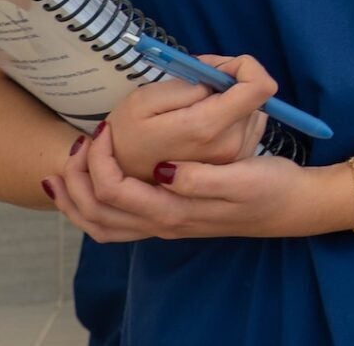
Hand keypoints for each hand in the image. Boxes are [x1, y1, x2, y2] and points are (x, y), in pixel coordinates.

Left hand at [45, 116, 329, 242]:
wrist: (290, 206)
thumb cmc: (267, 187)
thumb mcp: (241, 179)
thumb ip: (199, 180)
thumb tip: (163, 171)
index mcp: (173, 212)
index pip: (114, 191)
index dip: (99, 161)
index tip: (104, 128)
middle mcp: (161, 225)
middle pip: (96, 212)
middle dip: (77, 179)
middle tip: (79, 142)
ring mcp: (164, 226)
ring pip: (100, 224)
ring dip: (76, 199)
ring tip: (64, 170)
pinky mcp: (171, 219)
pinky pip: (116, 226)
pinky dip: (93, 211)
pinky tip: (93, 191)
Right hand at [106, 54, 276, 179]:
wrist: (121, 176)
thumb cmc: (126, 134)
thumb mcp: (143, 100)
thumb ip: (186, 86)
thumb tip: (217, 79)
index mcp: (208, 128)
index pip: (260, 87)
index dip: (244, 66)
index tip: (215, 68)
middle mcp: (229, 145)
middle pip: (254, 95)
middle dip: (228, 81)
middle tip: (194, 85)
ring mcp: (235, 157)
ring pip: (252, 109)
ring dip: (229, 100)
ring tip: (194, 107)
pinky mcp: (237, 163)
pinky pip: (249, 125)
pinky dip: (232, 116)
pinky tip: (204, 123)